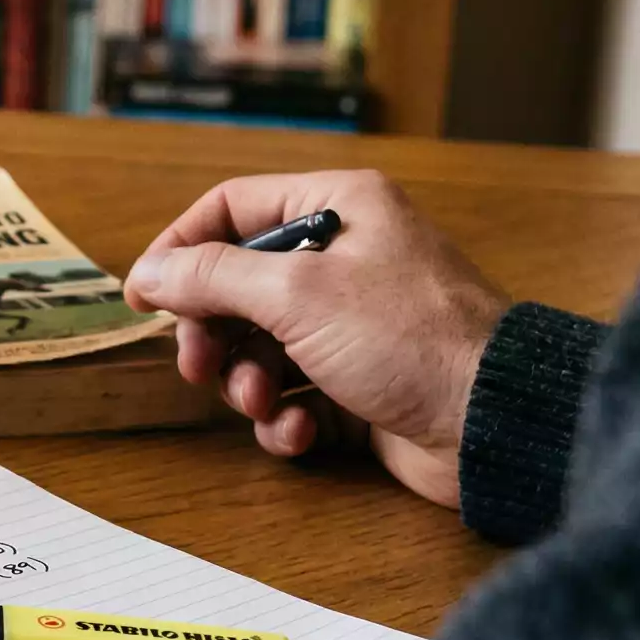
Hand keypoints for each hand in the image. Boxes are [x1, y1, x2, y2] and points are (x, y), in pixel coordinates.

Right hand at [123, 170, 510, 509]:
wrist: (496, 424)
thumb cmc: (409, 338)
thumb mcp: (296, 293)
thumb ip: (212, 277)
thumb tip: (149, 273)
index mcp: (339, 209)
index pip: (233, 208)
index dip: (181, 249)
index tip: (143, 296)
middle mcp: (347, 258)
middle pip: (238, 286)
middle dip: (213, 332)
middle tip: (198, 367)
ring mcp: (355, 325)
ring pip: (261, 346)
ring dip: (247, 381)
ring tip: (261, 402)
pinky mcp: (362, 385)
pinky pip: (296, 394)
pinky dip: (286, 416)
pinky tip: (300, 431)